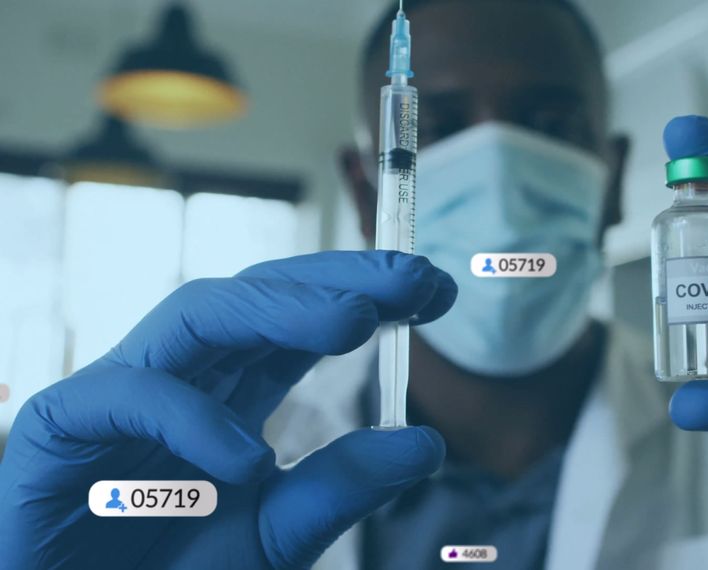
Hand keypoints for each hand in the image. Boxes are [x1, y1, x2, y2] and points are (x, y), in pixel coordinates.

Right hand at [0, 250, 456, 568]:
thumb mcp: (276, 535)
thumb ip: (341, 491)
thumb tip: (428, 445)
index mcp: (231, 391)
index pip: (300, 321)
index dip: (366, 294)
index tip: (438, 290)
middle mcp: (183, 376)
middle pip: (258, 296)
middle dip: (337, 280)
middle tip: (415, 277)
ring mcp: (120, 393)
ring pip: (197, 314)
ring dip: (278, 310)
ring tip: (354, 322)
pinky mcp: (58, 426)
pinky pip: (126, 395)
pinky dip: (189, 419)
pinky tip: (244, 462)